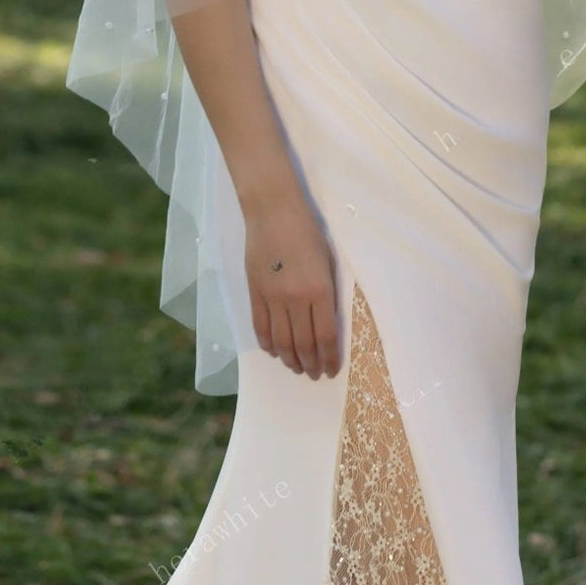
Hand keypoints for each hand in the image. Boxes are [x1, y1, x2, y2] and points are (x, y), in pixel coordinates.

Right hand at [245, 190, 340, 379]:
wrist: (273, 210)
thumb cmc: (308, 231)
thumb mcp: (328, 261)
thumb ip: (328, 294)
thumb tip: (327, 324)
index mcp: (320, 290)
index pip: (326, 337)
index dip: (329, 358)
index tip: (331, 370)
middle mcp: (295, 299)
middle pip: (303, 345)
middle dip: (311, 364)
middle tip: (314, 374)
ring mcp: (271, 297)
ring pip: (280, 342)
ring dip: (290, 360)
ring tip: (297, 367)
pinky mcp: (254, 292)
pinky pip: (260, 328)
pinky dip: (268, 345)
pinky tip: (275, 351)